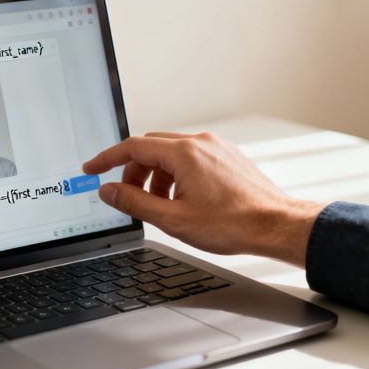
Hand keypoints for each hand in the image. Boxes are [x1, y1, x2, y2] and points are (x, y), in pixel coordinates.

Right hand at [82, 132, 325, 266]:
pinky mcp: (226, 157)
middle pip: (150, 148)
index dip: (106, 159)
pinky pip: (190, 159)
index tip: (91, 169)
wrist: (276, 226)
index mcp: (184, 154)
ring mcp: (216, 148)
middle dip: (132, 171)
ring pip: (170, 154)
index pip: (132, 147)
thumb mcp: (172, 218)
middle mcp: (200, 143)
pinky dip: (175, 175)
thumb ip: (134, 202)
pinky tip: (181, 200)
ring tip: (159, 205)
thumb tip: (108, 190)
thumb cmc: (232, 224)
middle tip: (126, 196)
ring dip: (155, 176)